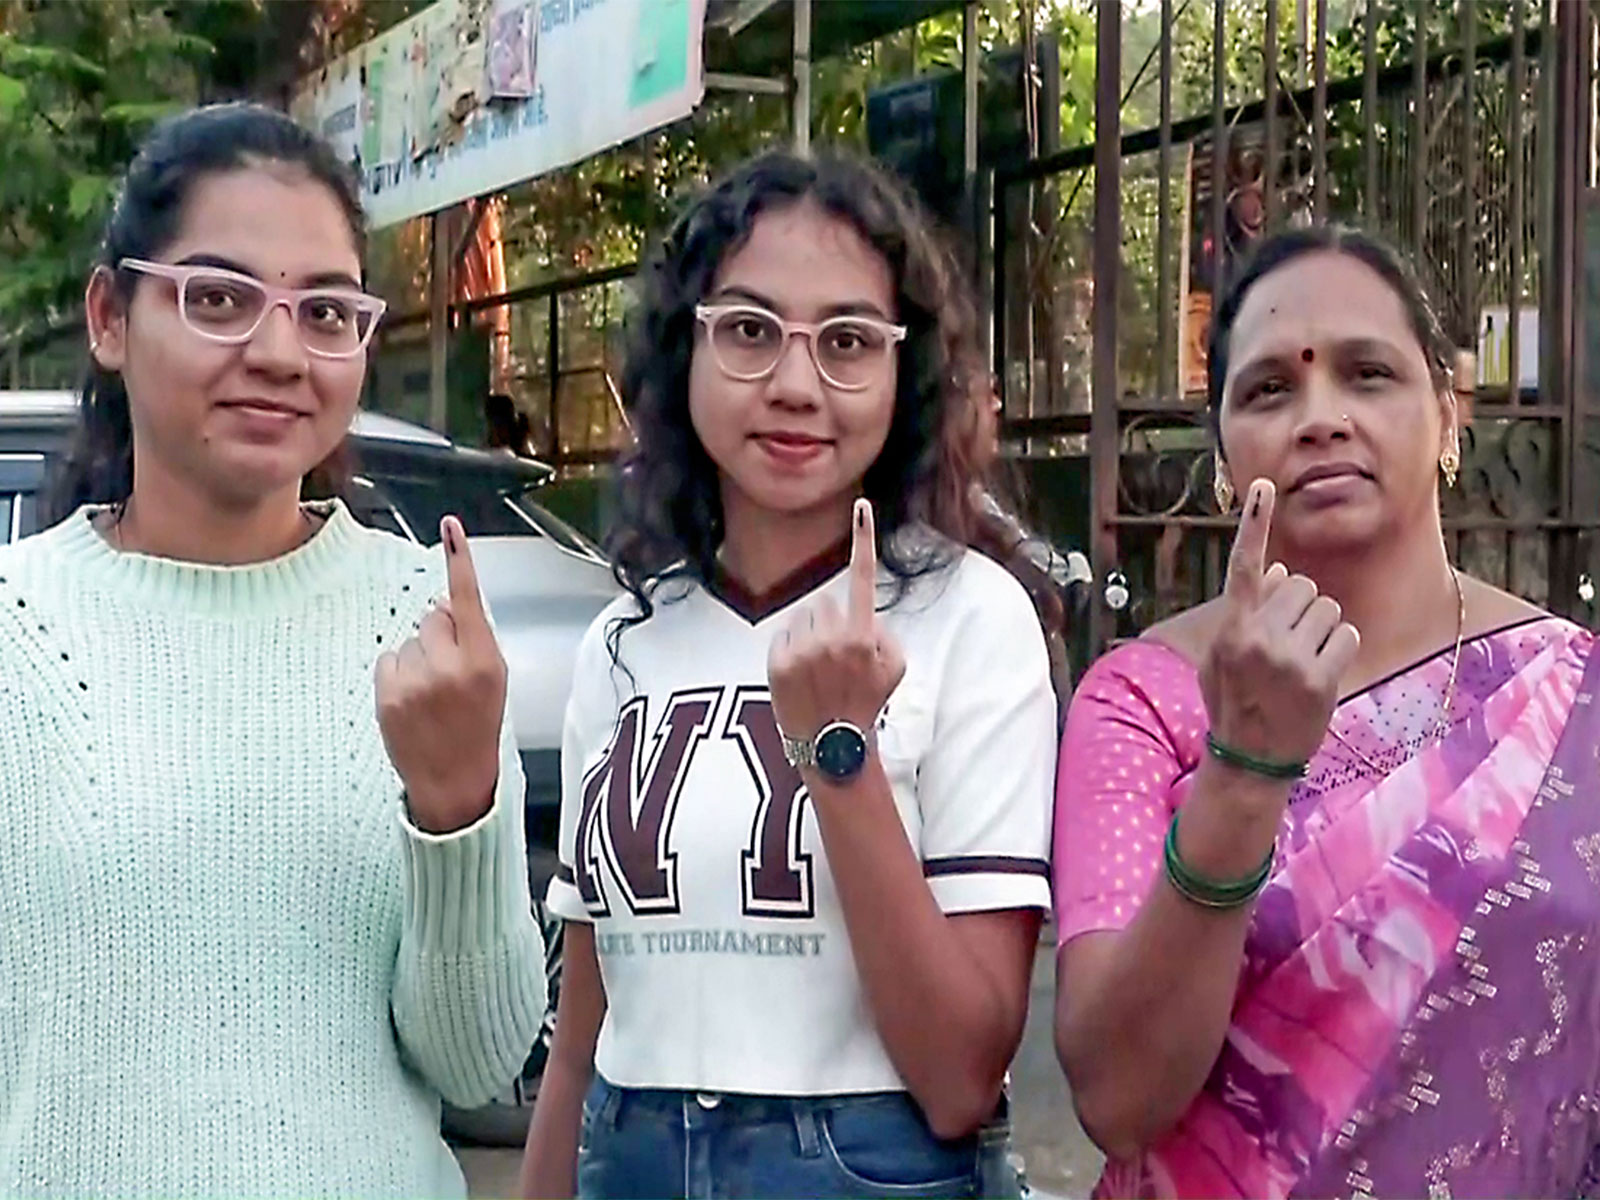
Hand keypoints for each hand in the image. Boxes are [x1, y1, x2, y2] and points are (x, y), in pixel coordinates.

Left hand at [376, 517, 507, 832]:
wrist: (453, 780)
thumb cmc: (477, 726)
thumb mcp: (494, 681)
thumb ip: (475, 639)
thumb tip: (446, 602)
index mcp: (485, 661)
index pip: (470, 599)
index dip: (459, 560)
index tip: (450, 526)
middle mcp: (450, 667)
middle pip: (434, 616)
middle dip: (440, 635)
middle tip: (451, 674)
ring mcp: (416, 681)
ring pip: (410, 639)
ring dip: (418, 658)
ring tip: (431, 695)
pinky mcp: (388, 693)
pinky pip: (389, 659)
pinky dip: (398, 675)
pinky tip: (412, 701)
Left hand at [767, 498, 906, 750]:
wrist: (831, 746)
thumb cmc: (866, 701)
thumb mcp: (895, 669)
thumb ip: (883, 632)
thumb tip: (863, 613)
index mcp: (863, 636)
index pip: (865, 580)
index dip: (864, 540)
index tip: (863, 506)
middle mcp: (832, 639)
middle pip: (826, 603)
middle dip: (831, 622)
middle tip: (836, 661)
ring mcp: (802, 651)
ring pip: (803, 617)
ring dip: (809, 635)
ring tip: (818, 671)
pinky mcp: (777, 663)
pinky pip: (783, 635)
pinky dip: (790, 650)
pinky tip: (800, 677)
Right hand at [1199, 479, 1360, 771]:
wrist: (1250, 760)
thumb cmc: (1234, 701)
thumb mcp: (1223, 656)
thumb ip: (1246, 612)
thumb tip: (1278, 569)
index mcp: (1230, 628)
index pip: (1244, 566)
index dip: (1254, 523)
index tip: (1263, 486)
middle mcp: (1258, 637)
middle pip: (1300, 585)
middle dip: (1300, 606)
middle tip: (1288, 642)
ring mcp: (1290, 658)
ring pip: (1327, 608)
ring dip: (1322, 628)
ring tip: (1303, 660)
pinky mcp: (1321, 677)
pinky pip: (1346, 635)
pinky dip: (1339, 649)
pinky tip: (1321, 673)